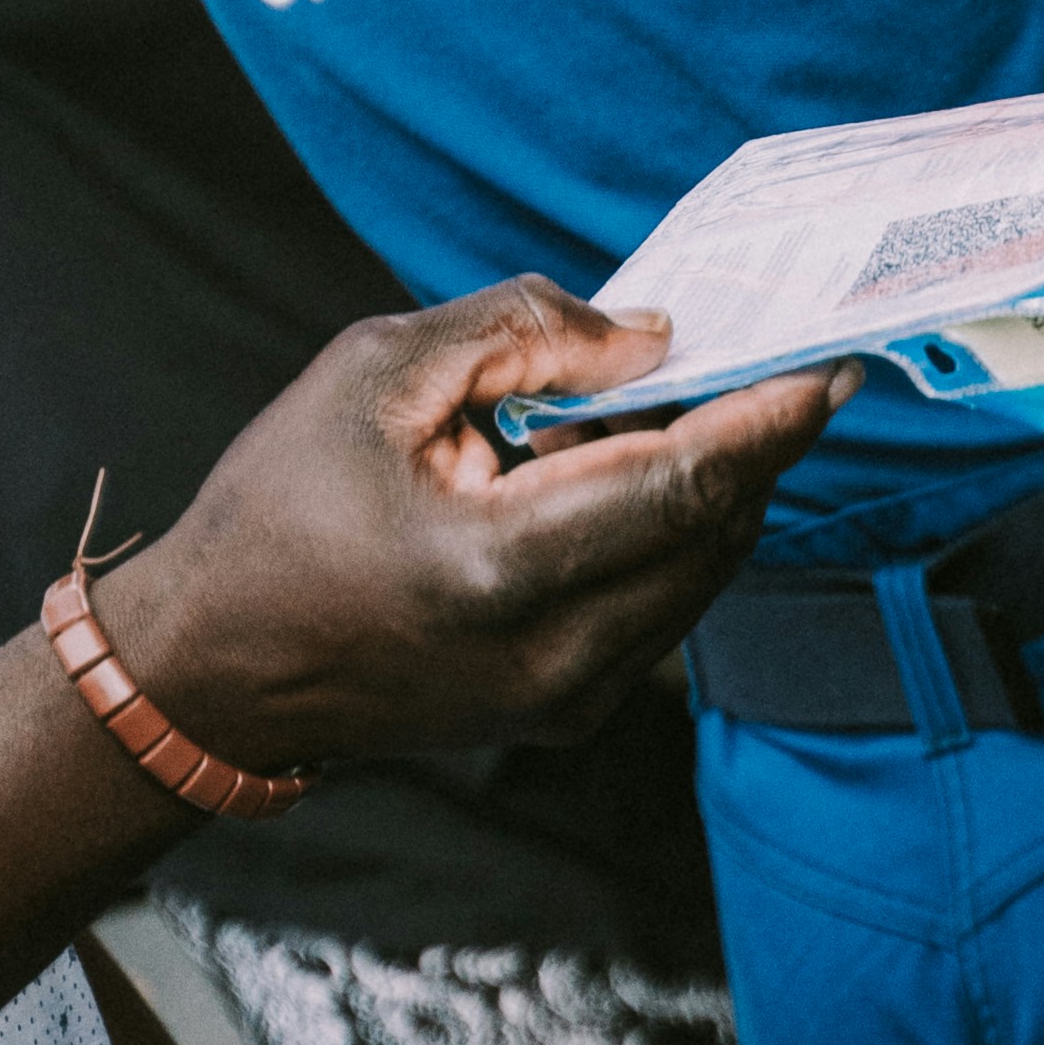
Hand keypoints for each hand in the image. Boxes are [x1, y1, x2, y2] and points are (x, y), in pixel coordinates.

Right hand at [121, 285, 832, 770]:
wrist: (212, 671)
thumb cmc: (277, 509)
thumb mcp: (378, 372)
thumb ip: (523, 333)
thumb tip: (653, 339)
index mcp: (500, 569)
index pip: (687, 485)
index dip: (772, 417)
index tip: (832, 361)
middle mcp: (553, 653)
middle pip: (717, 532)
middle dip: (751, 439)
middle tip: (751, 356)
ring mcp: (567, 697)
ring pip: (703, 572)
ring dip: (707, 484)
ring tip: (652, 411)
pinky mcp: (568, 711)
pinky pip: (664, 605)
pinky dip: (668, 532)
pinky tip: (610, 475)